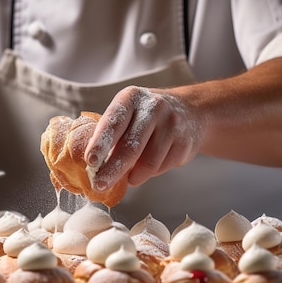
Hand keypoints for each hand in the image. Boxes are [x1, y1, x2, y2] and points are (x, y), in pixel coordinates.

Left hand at [85, 85, 204, 191]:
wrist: (191, 112)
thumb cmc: (147, 116)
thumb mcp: (128, 114)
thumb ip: (111, 134)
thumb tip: (93, 165)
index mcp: (131, 98)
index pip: (113, 122)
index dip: (100, 143)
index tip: (90, 161)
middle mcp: (153, 107)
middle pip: (131, 146)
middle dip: (113, 170)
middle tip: (100, 184)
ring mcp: (171, 124)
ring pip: (148, 163)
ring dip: (134, 176)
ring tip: (128, 177)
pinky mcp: (184, 142)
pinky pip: (162, 167)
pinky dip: (150, 174)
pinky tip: (147, 168)